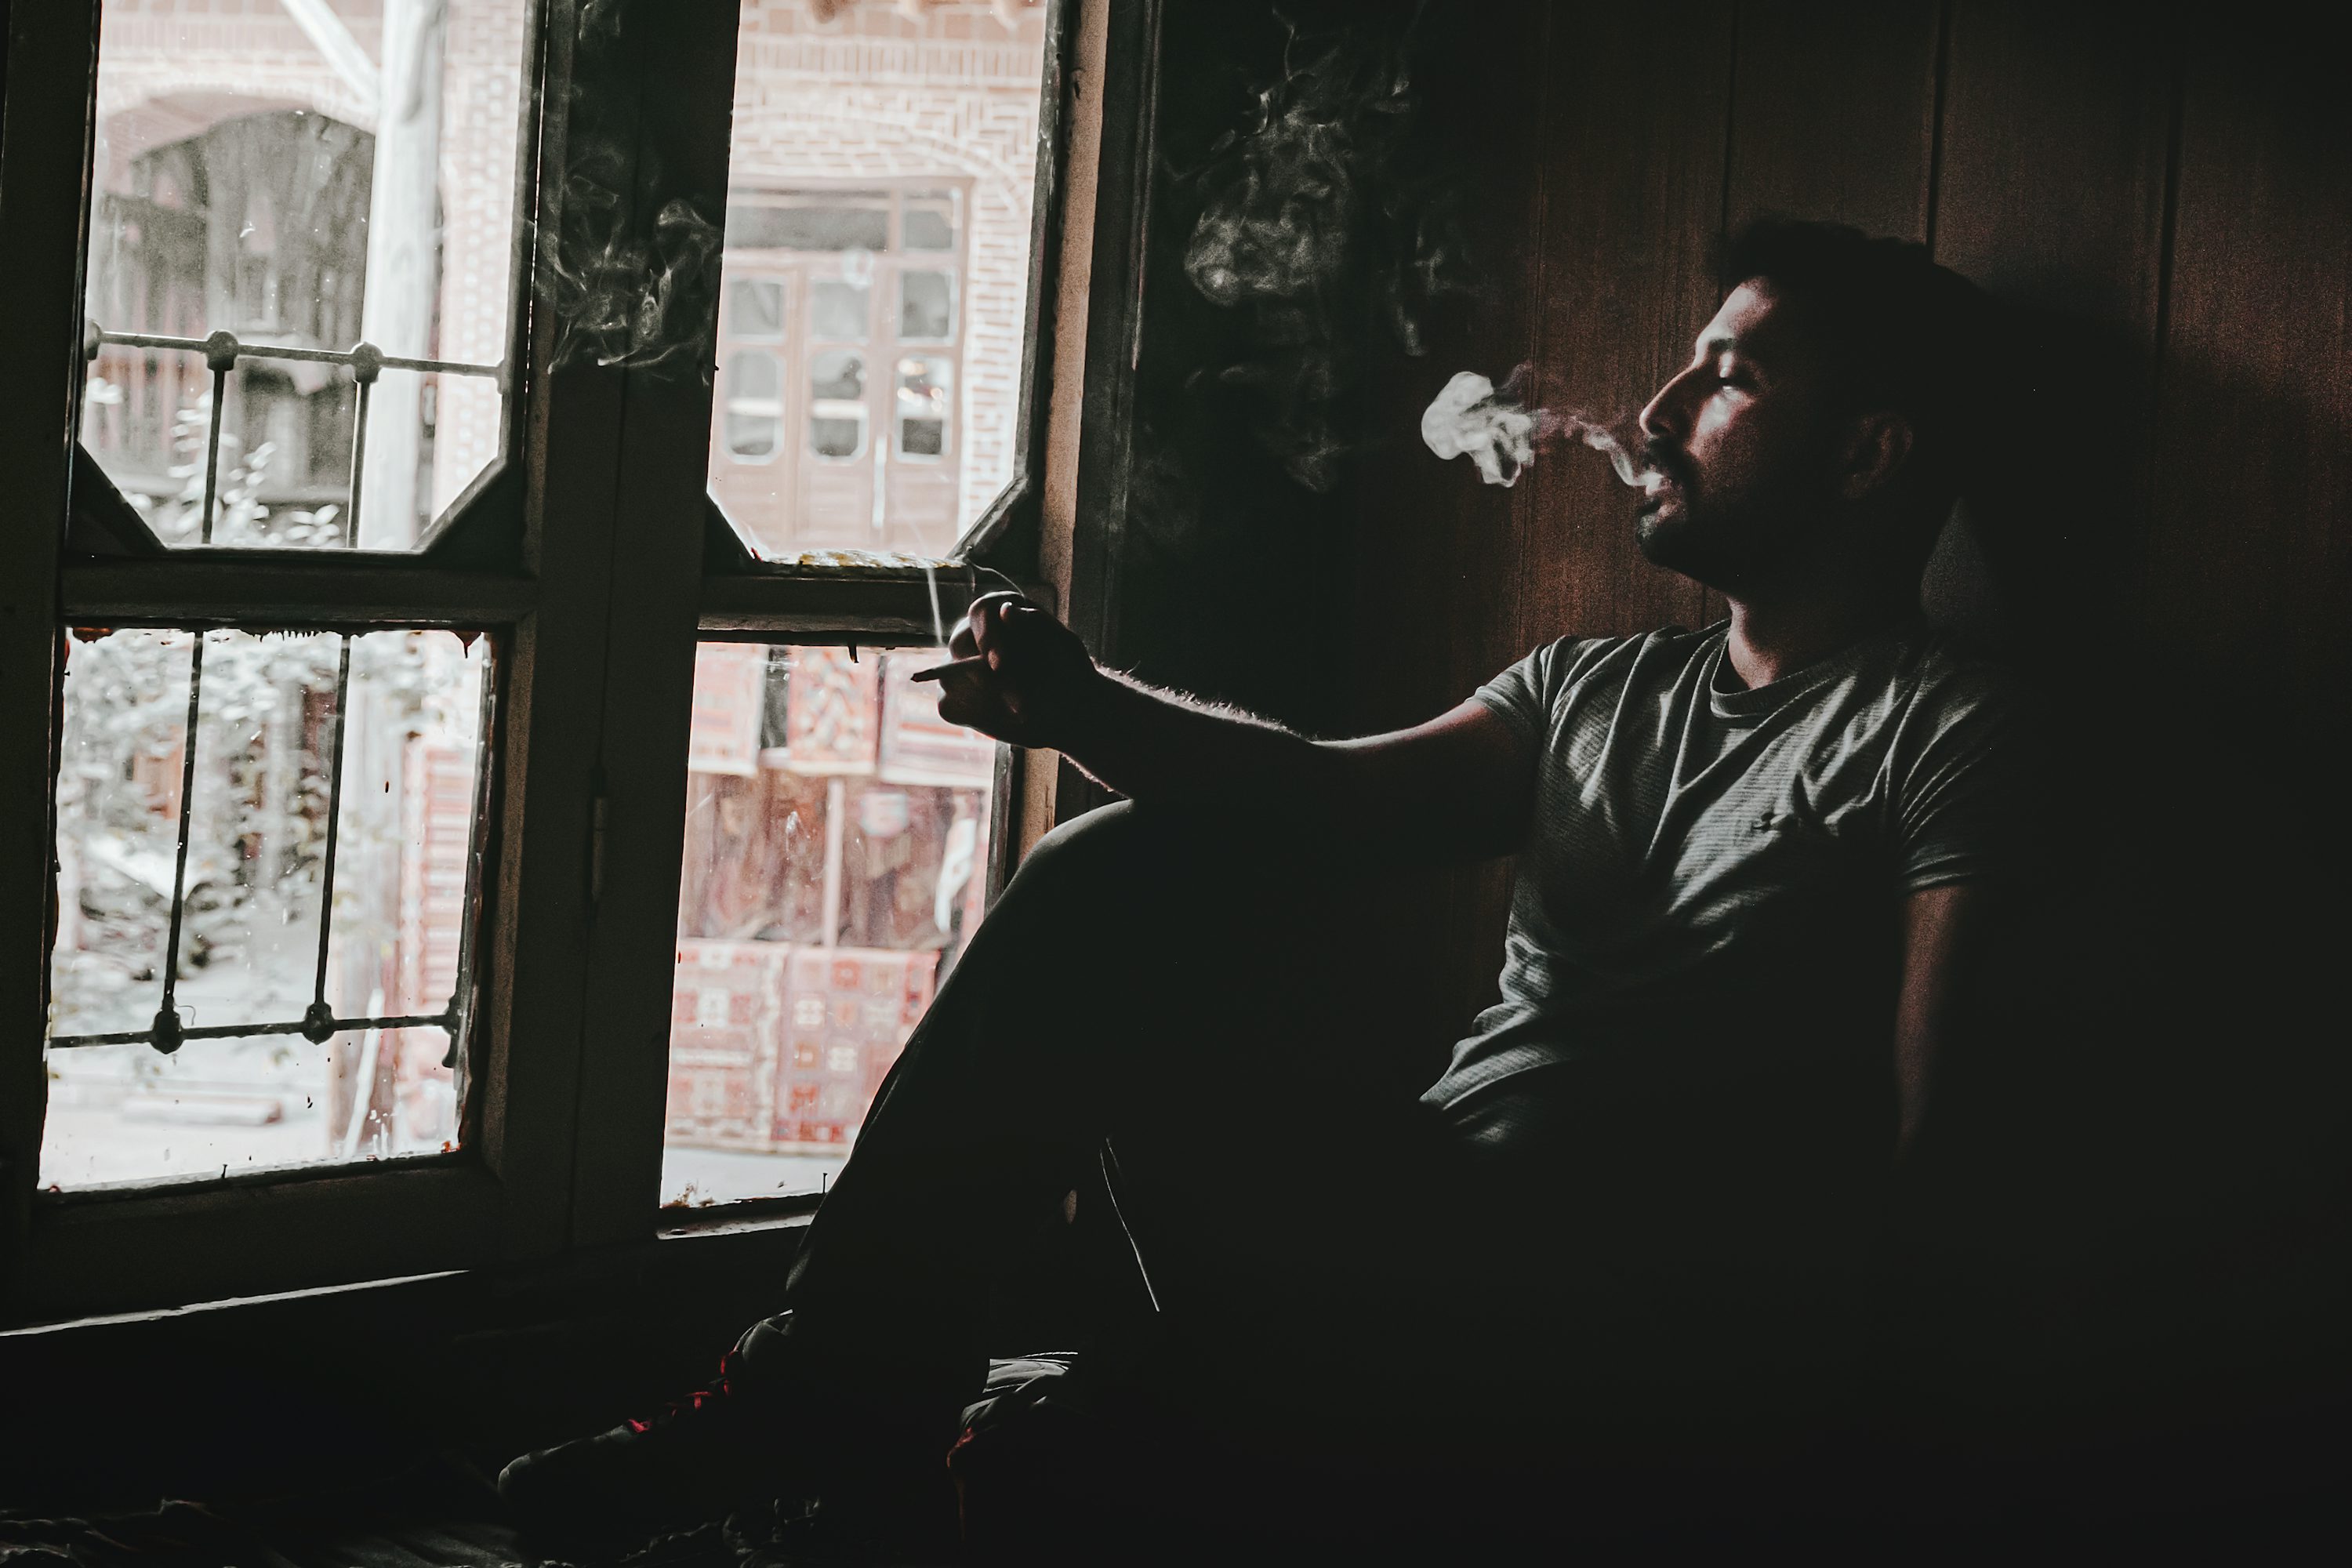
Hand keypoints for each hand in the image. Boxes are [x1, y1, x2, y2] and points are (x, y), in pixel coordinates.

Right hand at [915, 591, 1104, 749]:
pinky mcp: (955, 696)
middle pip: (959, 644)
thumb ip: (1037, 624)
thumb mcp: (1064, 645)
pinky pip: (949, 703)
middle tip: (1020, 703)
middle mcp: (974, 634)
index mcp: (1001, 611)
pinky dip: (977, 714)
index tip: (1000, 666)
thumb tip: (1005, 610)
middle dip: (990, 678)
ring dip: (986, 699)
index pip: (981, 612)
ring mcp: (959, 665)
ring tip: (1024, 711)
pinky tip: (1007, 717)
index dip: (988, 637)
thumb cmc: (1069, 670)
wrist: (1070, 709)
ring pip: (950, 676)